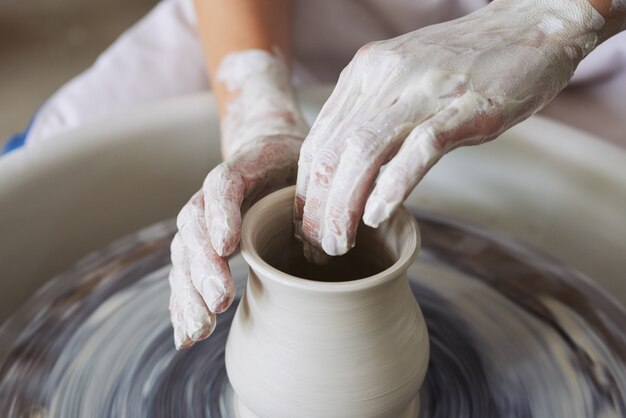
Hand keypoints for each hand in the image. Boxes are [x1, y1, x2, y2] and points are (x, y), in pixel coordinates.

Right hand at [169, 50, 306, 348]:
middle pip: (195, 226)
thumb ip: (317, 190)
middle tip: (219, 301)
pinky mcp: (201, 246)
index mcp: (242, 169)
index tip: (229, 246)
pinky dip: (183, 306)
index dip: (222, 215)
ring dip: (189, 294)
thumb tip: (338, 231)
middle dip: (203, 267)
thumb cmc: (294, 165)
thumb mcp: (310, 164)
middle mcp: (212, 196)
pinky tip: (186, 337)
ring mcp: (202, 221)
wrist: (266, 151)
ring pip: (184, 254)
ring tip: (200, 330)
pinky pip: (185, 275)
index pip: (223, 187)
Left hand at [294, 0, 603, 255]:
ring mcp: (424, 89)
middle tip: (319, 247)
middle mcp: (384, 76)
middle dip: (318, 207)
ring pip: (364, 152)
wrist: (529, 25)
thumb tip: (349, 168)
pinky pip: (418, 149)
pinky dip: (393, 185)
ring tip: (339, 243)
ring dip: (345, 205)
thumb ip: (373, 114)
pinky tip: (378, 216)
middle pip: (333, 151)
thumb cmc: (464, 62)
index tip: (306, 225)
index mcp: (364, 72)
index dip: (306, 189)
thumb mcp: (403, 80)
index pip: (319, 140)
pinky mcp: (464, 106)